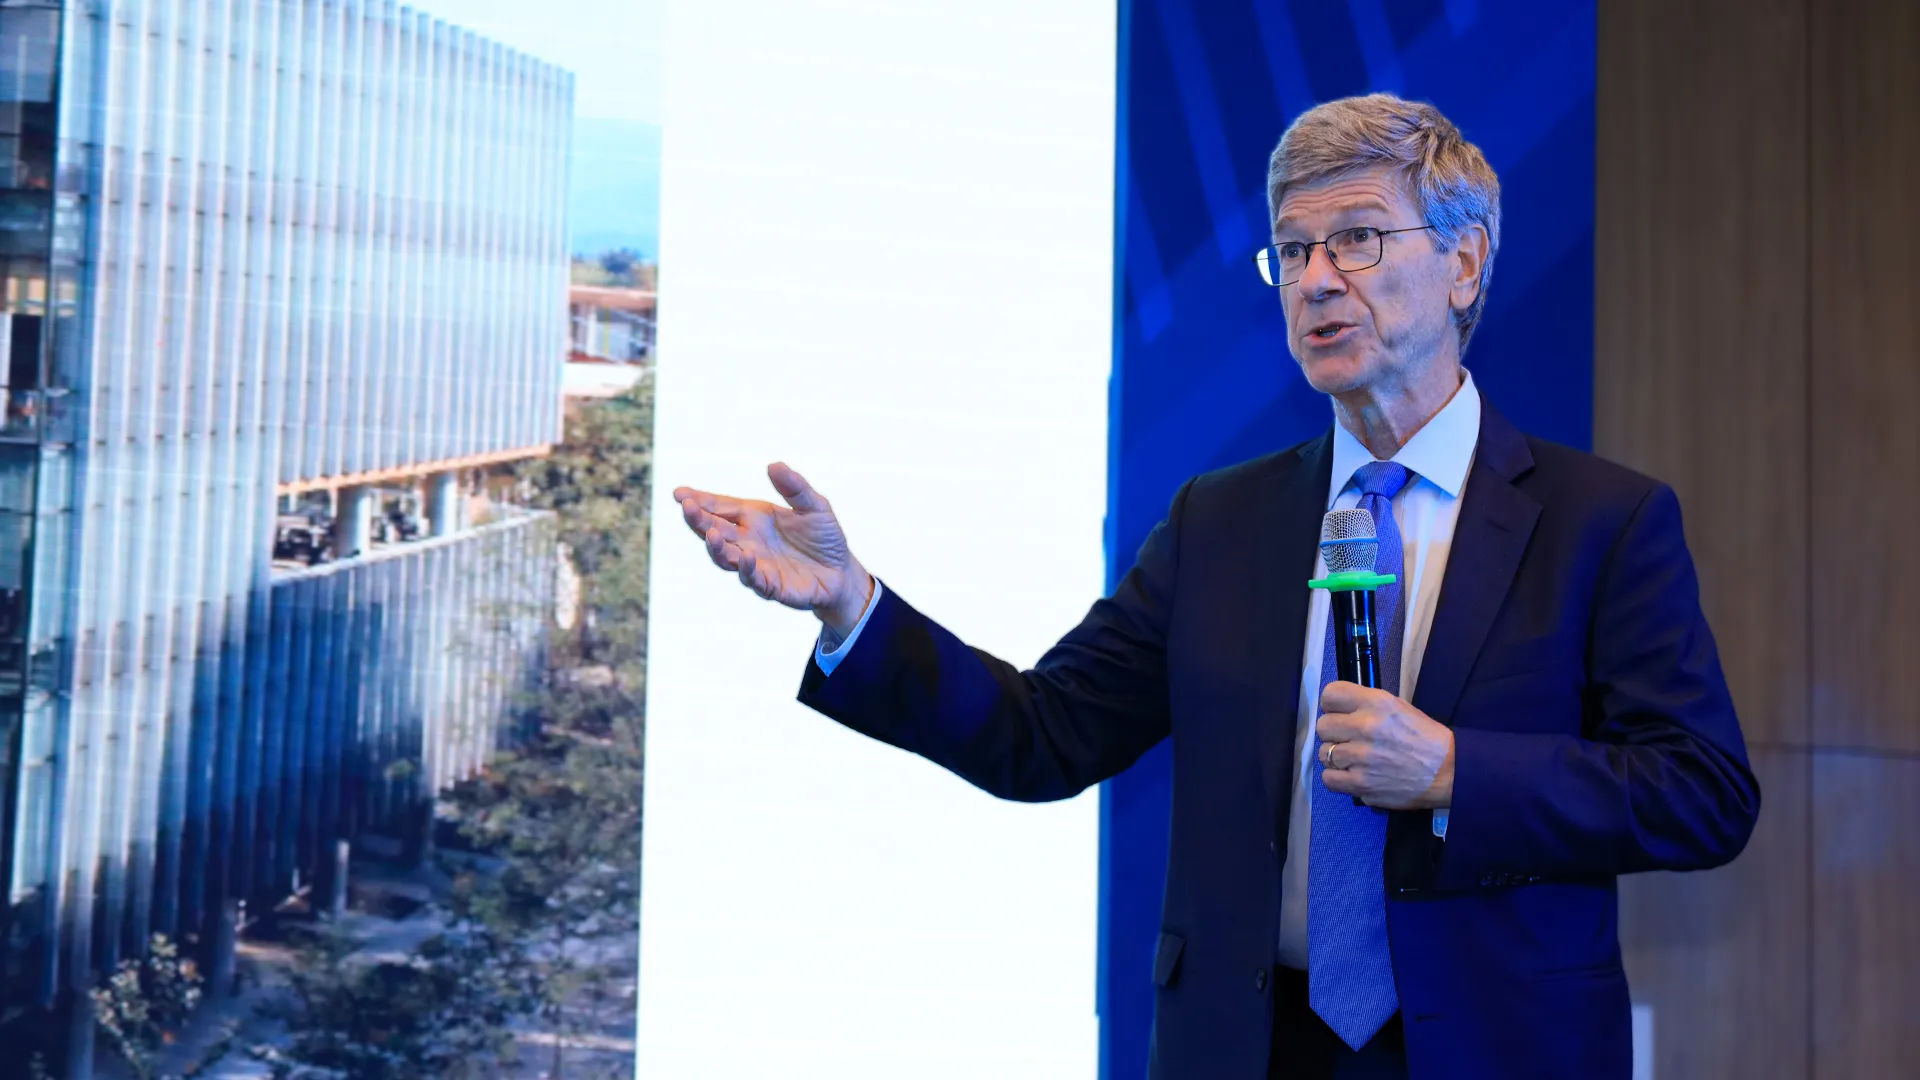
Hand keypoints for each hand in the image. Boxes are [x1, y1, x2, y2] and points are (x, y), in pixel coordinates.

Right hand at [673, 463, 873, 636]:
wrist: (842, 572)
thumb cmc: (824, 537)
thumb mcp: (815, 506)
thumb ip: (795, 487)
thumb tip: (773, 465)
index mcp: (754, 517)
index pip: (720, 507)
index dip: (699, 500)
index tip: (679, 493)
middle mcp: (748, 540)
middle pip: (714, 530)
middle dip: (698, 520)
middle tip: (687, 507)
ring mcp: (756, 564)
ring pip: (726, 558)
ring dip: (716, 547)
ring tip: (711, 534)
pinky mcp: (770, 586)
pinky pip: (753, 579)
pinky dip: (747, 569)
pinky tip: (746, 557)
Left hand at [1315, 682, 1454, 809]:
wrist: (1449, 771)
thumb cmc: (1424, 737)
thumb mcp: (1398, 707)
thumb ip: (1366, 705)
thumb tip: (1338, 711)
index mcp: (1376, 703)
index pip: (1330, 695)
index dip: (1332, 706)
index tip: (1340, 714)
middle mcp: (1366, 726)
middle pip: (1323, 726)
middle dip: (1333, 733)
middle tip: (1349, 740)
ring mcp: (1361, 757)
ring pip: (1323, 753)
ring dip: (1336, 757)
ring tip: (1354, 760)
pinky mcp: (1361, 784)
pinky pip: (1328, 779)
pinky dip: (1337, 778)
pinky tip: (1352, 775)